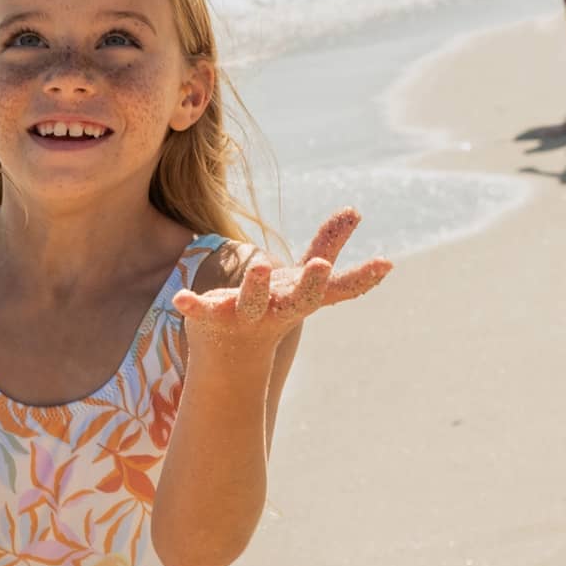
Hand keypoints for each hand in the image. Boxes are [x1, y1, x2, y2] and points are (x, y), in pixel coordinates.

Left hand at [172, 207, 392, 349]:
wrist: (232, 355)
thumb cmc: (274, 307)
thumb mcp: (302, 278)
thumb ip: (327, 246)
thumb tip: (354, 209)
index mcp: (301, 299)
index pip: (336, 289)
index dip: (362, 278)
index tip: (385, 263)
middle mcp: (278, 311)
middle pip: (299, 300)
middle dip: (309, 284)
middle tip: (319, 267)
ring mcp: (245, 316)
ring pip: (253, 303)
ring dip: (257, 287)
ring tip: (260, 265)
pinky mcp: (212, 317)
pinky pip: (201, 311)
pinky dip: (193, 306)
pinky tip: (180, 299)